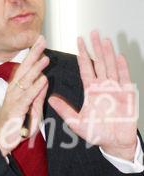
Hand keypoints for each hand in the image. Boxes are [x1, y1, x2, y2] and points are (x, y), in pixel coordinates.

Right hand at [0, 35, 48, 155]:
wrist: (3, 143)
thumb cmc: (16, 127)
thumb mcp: (32, 109)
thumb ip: (38, 95)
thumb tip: (44, 81)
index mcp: (17, 90)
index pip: (26, 69)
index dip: (32, 56)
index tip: (40, 43)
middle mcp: (14, 92)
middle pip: (24, 70)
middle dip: (33, 54)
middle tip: (41, 40)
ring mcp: (13, 100)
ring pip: (25, 81)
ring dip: (36, 68)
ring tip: (45, 57)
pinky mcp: (16, 110)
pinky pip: (27, 97)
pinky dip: (36, 88)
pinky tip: (43, 80)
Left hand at [48, 31, 137, 160]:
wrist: (115, 143)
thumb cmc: (97, 133)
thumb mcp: (77, 122)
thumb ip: (64, 110)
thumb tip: (50, 99)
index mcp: (91, 90)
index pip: (86, 68)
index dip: (83, 54)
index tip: (79, 40)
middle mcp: (103, 86)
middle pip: (99, 62)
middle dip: (96, 47)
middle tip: (93, 32)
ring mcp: (116, 89)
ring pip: (111, 67)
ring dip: (109, 53)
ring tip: (105, 40)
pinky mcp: (127, 95)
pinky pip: (124, 78)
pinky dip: (122, 68)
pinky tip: (119, 56)